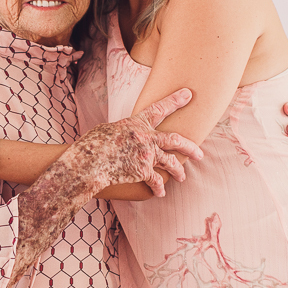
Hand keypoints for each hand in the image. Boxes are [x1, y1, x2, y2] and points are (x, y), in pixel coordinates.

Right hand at [73, 89, 203, 196]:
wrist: (88, 162)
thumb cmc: (91, 146)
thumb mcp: (108, 130)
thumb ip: (124, 132)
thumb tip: (128, 137)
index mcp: (136, 123)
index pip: (159, 109)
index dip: (175, 101)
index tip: (188, 94)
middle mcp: (145, 137)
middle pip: (175, 140)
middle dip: (190, 147)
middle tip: (199, 154)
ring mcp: (146, 154)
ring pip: (171, 162)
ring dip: (178, 171)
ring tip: (182, 177)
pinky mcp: (143, 171)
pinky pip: (157, 180)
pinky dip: (159, 188)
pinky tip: (161, 193)